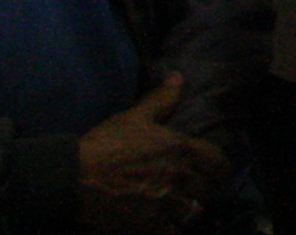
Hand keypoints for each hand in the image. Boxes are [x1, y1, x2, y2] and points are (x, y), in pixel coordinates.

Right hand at [78, 73, 221, 231]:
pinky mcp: (147, 224)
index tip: (218, 172)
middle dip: (207, 190)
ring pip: (194, 212)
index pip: (218, 162)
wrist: (73, 177)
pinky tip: (169, 225)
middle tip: (201, 191)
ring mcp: (164, 202)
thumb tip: (178, 77)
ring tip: (187, 209)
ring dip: (193, 211)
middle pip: (209, 189)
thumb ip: (162, 100)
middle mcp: (179, 176)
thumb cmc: (105, 144)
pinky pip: (173, 230)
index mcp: (181, 148)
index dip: (221, 168)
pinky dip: (173, 228)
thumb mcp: (135, 117)